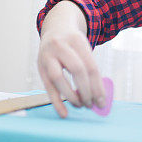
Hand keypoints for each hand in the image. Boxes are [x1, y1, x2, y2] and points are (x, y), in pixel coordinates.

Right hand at [37, 3, 106, 117]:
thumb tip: (98, 98)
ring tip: (80, 105)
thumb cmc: (74, 45)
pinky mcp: (40, 66)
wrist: (55, 28)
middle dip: (86, 91)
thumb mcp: (84, 49)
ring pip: (58, 78)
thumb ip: (90, 70)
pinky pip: (47, 86)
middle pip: (76, 70)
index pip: (90, 66)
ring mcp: (47, 55)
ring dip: (71, 96)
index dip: (97, 87)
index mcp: (77, 40)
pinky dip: (56, 101)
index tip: (101, 102)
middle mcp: (61, 45)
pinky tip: (63, 113)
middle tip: (91, 105)